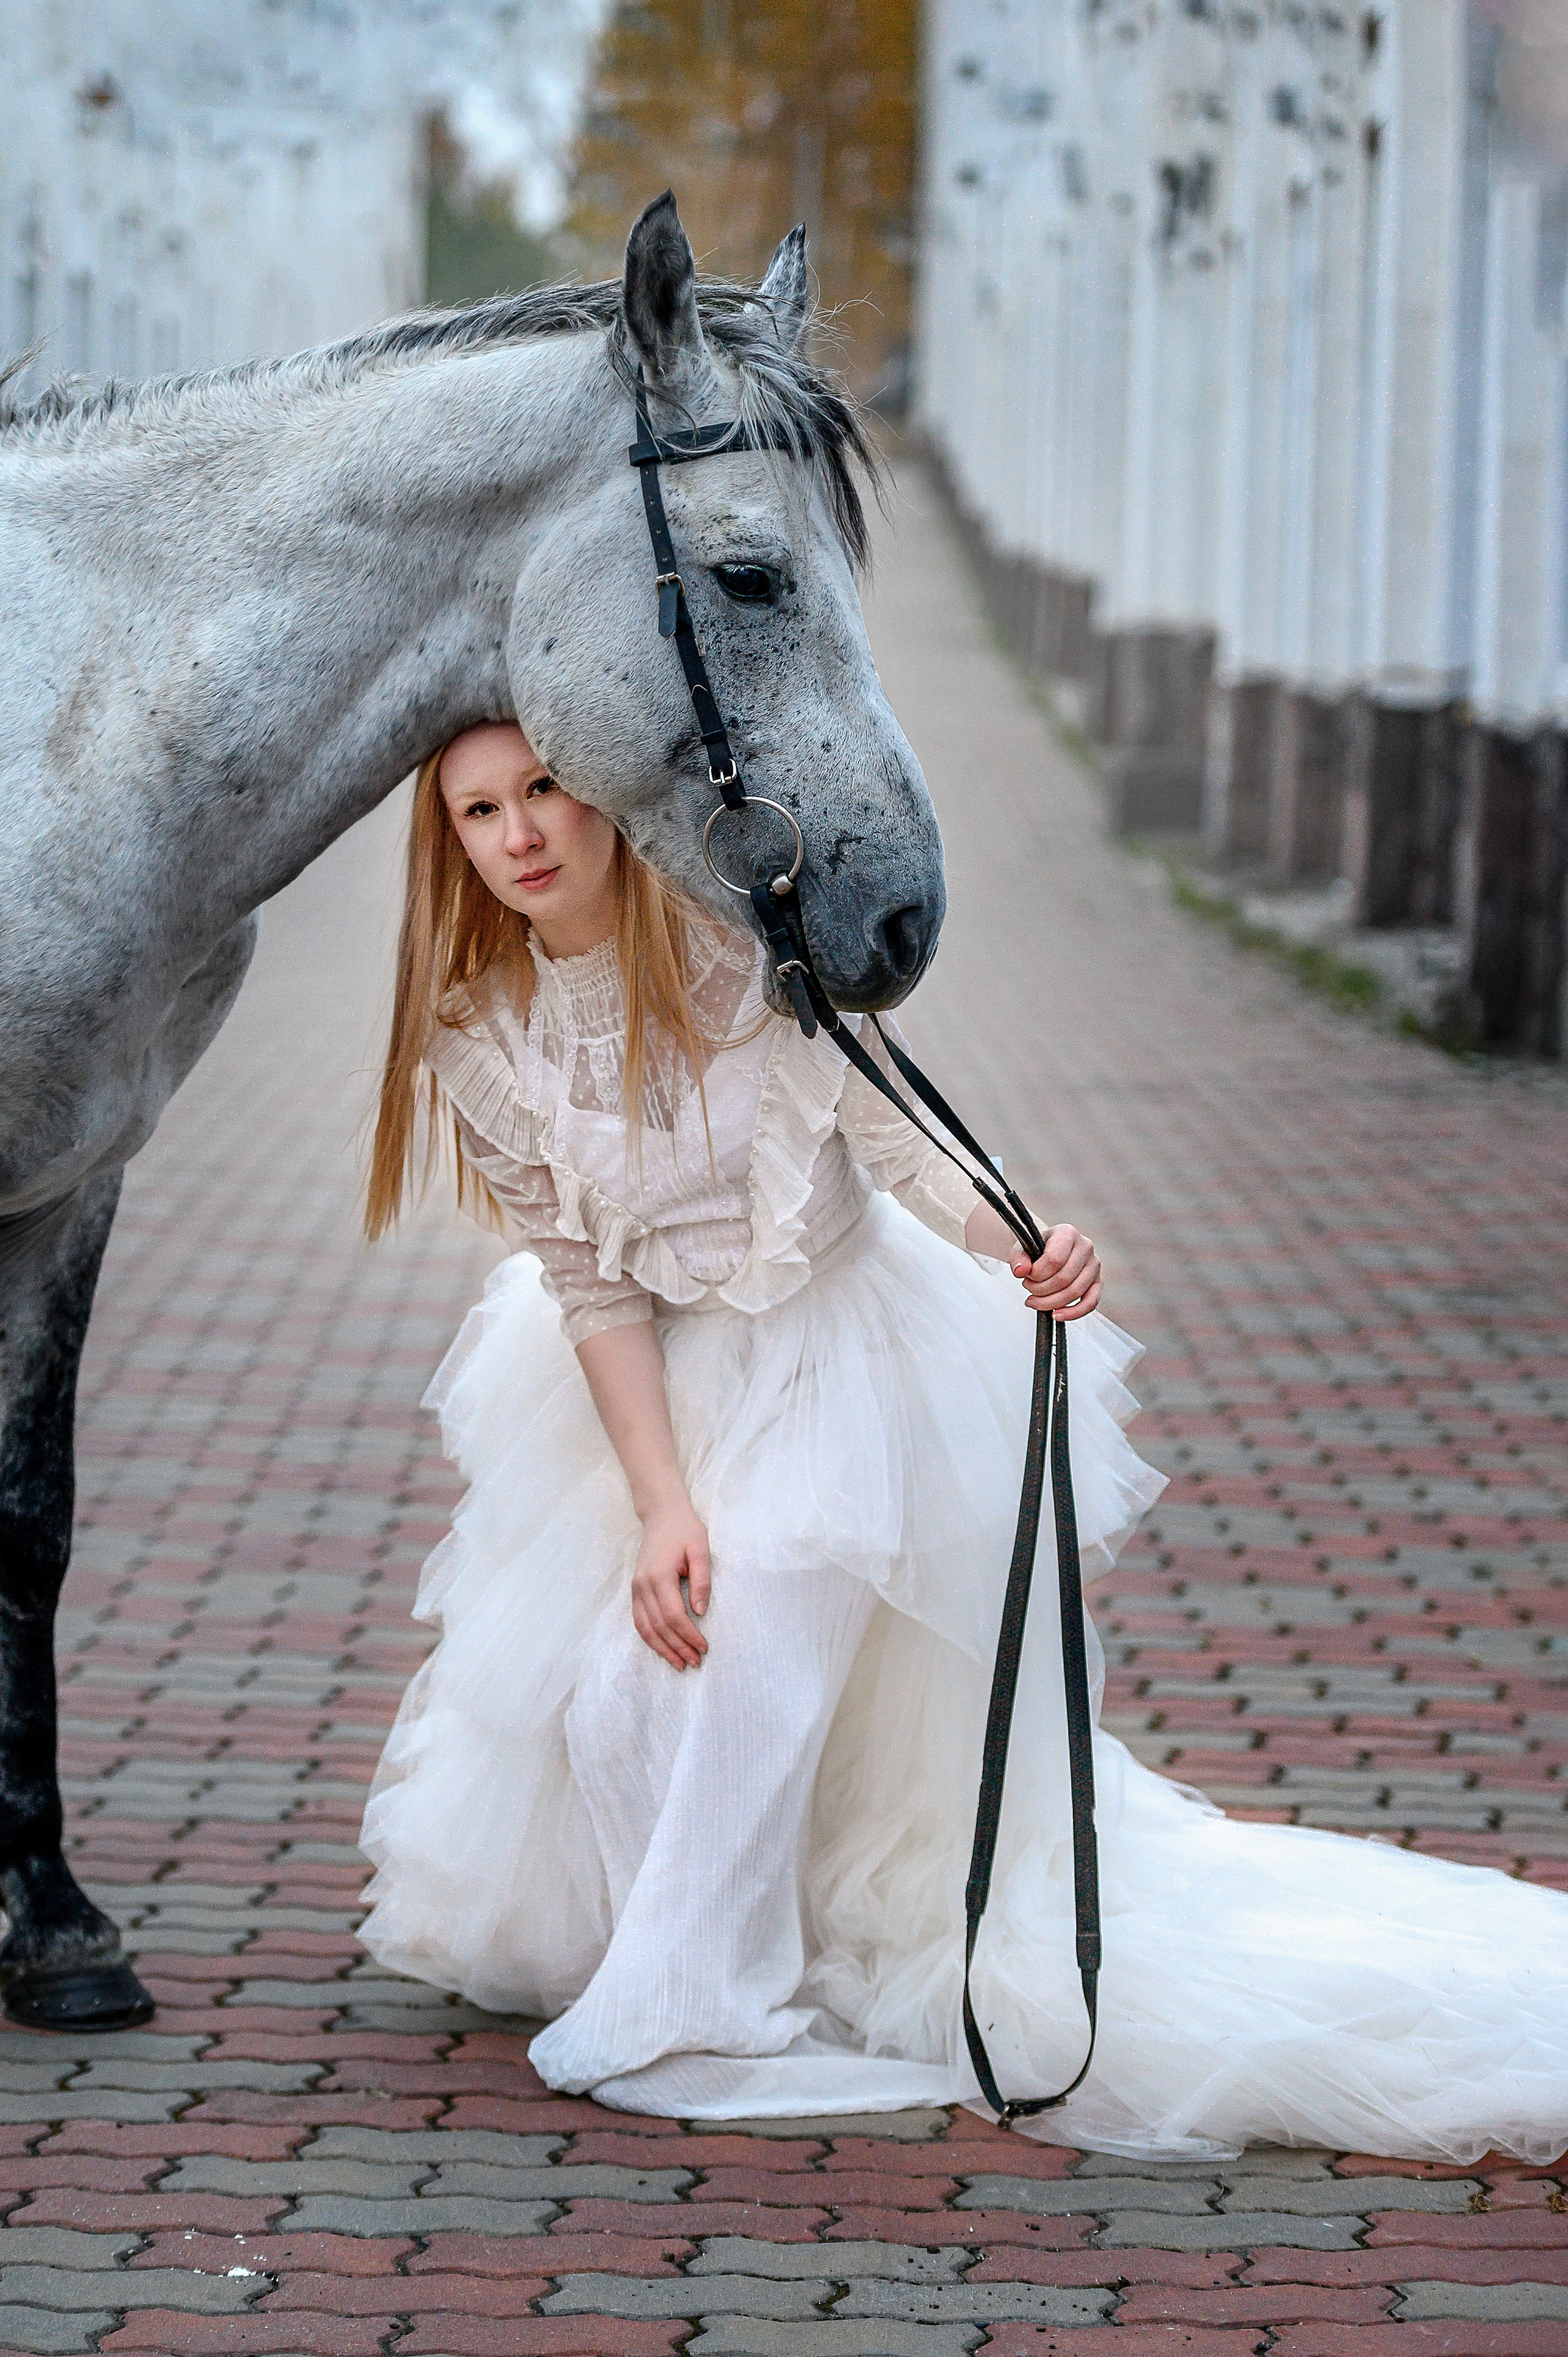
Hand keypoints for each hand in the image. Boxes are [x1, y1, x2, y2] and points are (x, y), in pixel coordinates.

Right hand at [631, 1492, 711, 1670]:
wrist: (661, 1514)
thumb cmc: (684, 1529)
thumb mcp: (700, 1548)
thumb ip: (702, 1579)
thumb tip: (701, 1611)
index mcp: (659, 1575)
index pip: (674, 1615)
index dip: (689, 1635)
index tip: (704, 1647)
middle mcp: (643, 1585)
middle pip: (660, 1626)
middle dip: (678, 1648)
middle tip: (695, 1662)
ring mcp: (636, 1588)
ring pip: (645, 1628)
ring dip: (662, 1649)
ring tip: (679, 1663)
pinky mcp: (635, 1589)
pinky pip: (639, 1621)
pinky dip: (650, 1638)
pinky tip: (663, 1648)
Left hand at [1012, 1224, 1100, 1320]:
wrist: (1045, 1249)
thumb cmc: (1035, 1248)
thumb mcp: (1020, 1249)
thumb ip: (1017, 1259)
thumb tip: (1021, 1271)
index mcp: (1067, 1233)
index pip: (1054, 1260)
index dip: (1036, 1274)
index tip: (1026, 1276)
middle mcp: (1085, 1246)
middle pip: (1064, 1279)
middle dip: (1040, 1290)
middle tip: (1028, 1288)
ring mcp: (1094, 1265)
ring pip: (1075, 1292)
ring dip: (1051, 1302)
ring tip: (1035, 1300)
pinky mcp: (1097, 1282)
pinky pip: (1091, 1302)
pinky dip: (1073, 1313)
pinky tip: (1056, 1316)